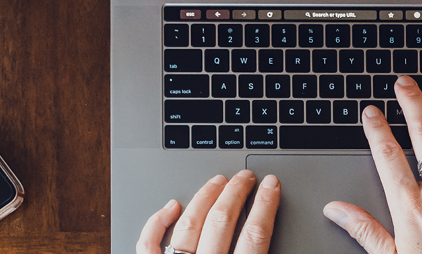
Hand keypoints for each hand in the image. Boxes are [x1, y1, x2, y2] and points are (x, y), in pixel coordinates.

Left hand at [136, 170, 280, 253]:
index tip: (271, 186)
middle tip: (245, 177)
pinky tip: (171, 207)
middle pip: (222, 220)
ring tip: (218, 181)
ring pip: (189, 223)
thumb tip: (270, 238)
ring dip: (205, 197)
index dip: (265, 205)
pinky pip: (149, 244)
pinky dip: (158, 222)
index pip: (254, 234)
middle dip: (237, 192)